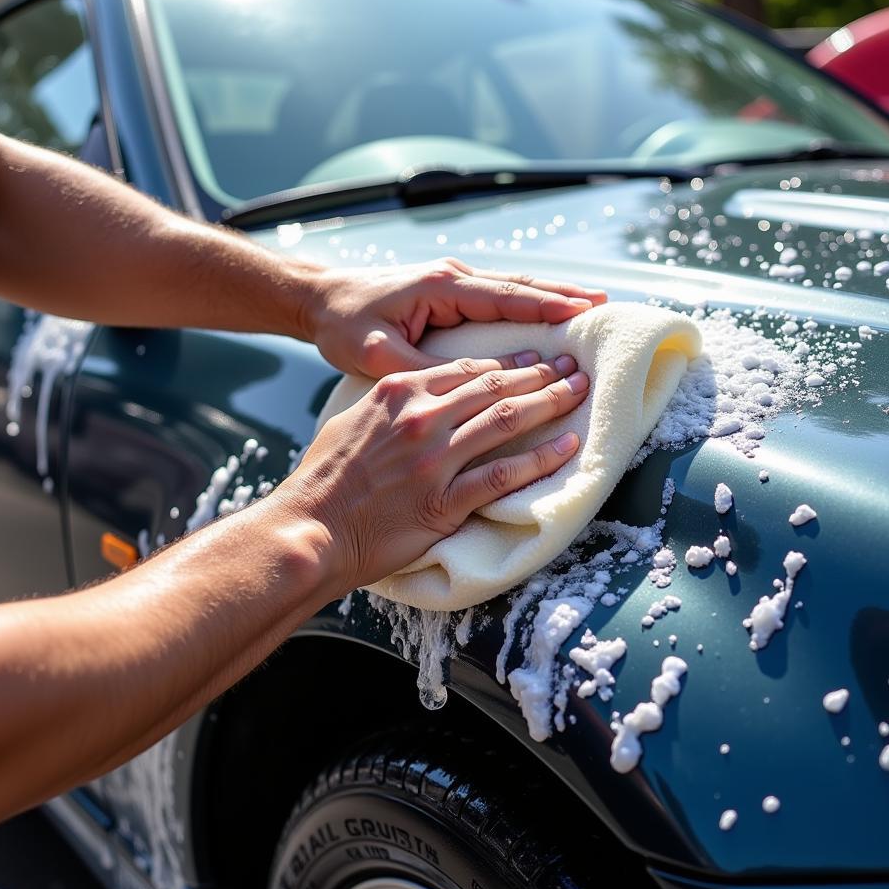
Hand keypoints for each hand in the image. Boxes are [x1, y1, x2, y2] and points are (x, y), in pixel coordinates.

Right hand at [274, 351, 589, 595]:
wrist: (310, 528)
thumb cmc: (323, 480)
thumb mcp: (350, 421)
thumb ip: (388, 404)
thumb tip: (415, 398)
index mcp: (398, 393)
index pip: (466, 368)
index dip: (507, 362)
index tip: (533, 359)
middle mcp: (421, 418)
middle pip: (495, 386)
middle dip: (539, 374)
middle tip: (570, 367)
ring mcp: (435, 459)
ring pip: (507, 420)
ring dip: (549, 403)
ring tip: (578, 393)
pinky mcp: (444, 500)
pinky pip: (503, 475)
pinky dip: (540, 459)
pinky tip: (566, 447)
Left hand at [306, 257, 606, 377]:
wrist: (319, 301)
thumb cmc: (344, 326)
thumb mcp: (375, 353)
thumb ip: (421, 366)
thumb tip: (469, 382)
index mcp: (440, 287)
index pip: (505, 297)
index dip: (546, 306)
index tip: (585, 312)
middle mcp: (452, 277)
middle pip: (519, 286)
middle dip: (563, 295)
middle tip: (606, 303)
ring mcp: (452, 281)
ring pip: (512, 287)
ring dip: (551, 295)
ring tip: (592, 303)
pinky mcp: (448, 291)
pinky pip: (498, 296)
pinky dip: (528, 301)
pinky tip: (549, 310)